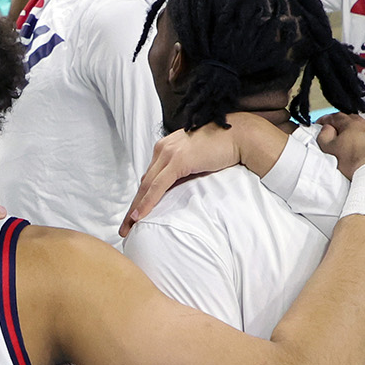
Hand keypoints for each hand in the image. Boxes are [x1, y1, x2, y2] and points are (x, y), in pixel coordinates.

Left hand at [122, 124, 243, 234]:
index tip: (133, 216)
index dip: (141, 198)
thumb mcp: (196, 161)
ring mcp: (169, 154)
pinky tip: (139, 217)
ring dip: (136, 208)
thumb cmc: (222, 148)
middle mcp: (163, 149)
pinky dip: (147, 202)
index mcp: (166, 148)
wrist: (239, 137)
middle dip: (133, 206)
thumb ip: (184, 171)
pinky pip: (158, 186)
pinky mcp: (177, 161)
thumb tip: (176, 189)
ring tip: (128, 227)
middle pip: (144, 183)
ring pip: (147, 186)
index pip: (150, 177)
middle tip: (124, 227)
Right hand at [317, 113, 364, 178]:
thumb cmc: (357, 163)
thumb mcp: (331, 150)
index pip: (337, 117)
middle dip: (349, 126)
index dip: (328, 120)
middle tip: (342, 134)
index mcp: (353, 125)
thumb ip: (325, 137)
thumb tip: (326, 129)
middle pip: (358, 121)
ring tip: (363, 144)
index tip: (323, 124)